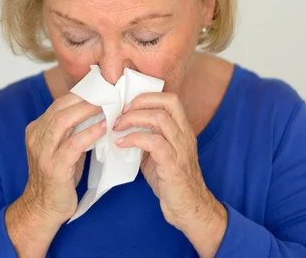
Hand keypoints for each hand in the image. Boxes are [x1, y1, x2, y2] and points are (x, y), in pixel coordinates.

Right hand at [20, 93, 105, 223]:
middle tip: (107, 94)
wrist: (43, 208)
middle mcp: (36, 137)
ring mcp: (43, 152)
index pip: (58, 104)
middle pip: (60, 108)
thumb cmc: (58, 178)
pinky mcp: (54, 168)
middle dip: (84, 99)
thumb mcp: (61, 148)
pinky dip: (89, 133)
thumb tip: (97, 111)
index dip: (80, 94)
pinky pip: (73, 145)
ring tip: (107, 107)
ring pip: (63, 121)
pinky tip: (104, 128)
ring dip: (87, 111)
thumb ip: (72, 130)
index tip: (100, 89)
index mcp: (36, 129)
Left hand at [112, 92, 226, 256]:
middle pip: (168, 102)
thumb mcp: (159, 154)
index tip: (128, 105)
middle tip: (121, 113)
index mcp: (182, 130)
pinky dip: (134, 139)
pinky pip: (154, 143)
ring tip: (117, 127)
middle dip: (140, 102)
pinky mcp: (173, 165)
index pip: (170, 99)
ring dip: (133, 119)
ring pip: (160, 119)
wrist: (189, 208)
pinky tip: (121, 144)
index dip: (147, 96)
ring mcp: (180, 149)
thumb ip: (147, 137)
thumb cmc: (171, 181)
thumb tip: (121, 126)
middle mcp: (184, 135)